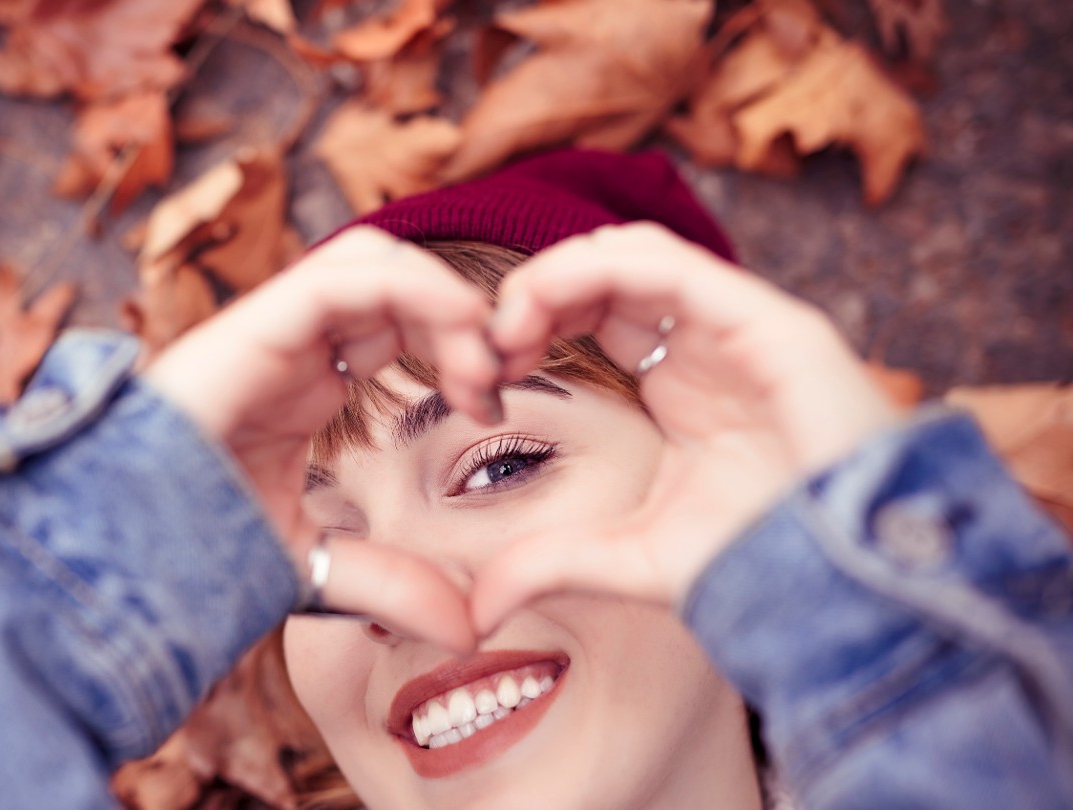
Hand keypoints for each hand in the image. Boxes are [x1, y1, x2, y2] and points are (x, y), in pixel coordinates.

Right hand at [142, 226, 499, 650]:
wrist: (116, 556)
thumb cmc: (192, 556)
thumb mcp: (314, 570)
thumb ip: (389, 586)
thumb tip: (468, 628)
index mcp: (304, 381)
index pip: (393, 321)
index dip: (456, 344)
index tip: (494, 402)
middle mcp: (291, 345)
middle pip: (393, 280)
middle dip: (459, 316)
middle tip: (498, 379)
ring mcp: (271, 329)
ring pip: (374, 258)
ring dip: (444, 299)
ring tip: (481, 364)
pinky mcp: (257, 325)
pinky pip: (348, 276)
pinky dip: (418, 294)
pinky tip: (458, 346)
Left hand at [472, 223, 899, 629]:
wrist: (845, 586)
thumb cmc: (755, 564)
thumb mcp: (629, 559)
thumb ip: (550, 563)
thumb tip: (476, 606)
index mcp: (678, 380)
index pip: (592, 313)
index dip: (528, 327)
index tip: (482, 377)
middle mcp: (705, 342)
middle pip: (604, 274)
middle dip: (532, 298)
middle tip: (485, 348)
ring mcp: (738, 326)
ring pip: (632, 254)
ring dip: (556, 276)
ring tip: (510, 328)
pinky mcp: (768, 322)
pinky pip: (673, 265)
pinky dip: (598, 268)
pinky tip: (549, 304)